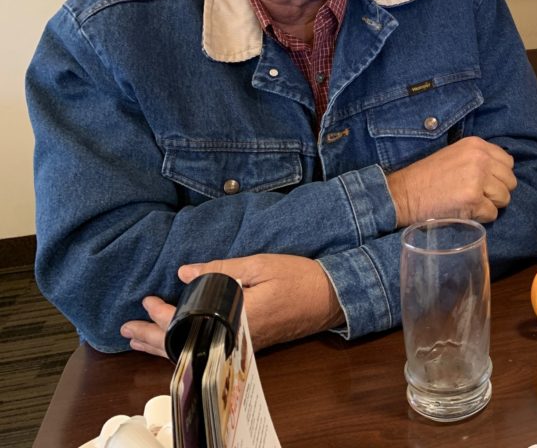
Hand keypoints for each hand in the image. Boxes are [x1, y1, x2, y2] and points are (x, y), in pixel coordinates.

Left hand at [120, 254, 343, 357]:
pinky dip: (185, 347)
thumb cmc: (299, 277)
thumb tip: (183, 272)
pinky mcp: (248, 345)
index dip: (162, 313)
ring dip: (164, 346)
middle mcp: (235, 338)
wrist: (331, 297)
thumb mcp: (260, 264)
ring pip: (195, 350)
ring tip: (139, 340)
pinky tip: (174, 342)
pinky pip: (207, 349)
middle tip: (126, 329)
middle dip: (152, 337)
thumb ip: (221, 269)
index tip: (147, 299)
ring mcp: (242, 345)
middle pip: (185, 345)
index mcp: (237, 318)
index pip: (187, 323)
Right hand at [386, 136, 516, 226]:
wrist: (404, 193)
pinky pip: (492, 213)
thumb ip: (479, 159)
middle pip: (510, 181)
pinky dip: (481, 217)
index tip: (486, 183)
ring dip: (490, 205)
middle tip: (478, 196)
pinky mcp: (473, 200)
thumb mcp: (456, 154)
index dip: (499, 176)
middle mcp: (480, 159)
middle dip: (497, 192)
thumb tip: (502, 173)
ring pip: (504, 198)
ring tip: (470, 203)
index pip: (508, 162)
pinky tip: (465, 211)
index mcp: (477, 145)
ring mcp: (477, 179)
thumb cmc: (428, 176)